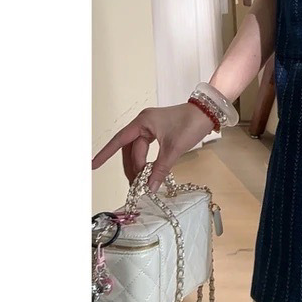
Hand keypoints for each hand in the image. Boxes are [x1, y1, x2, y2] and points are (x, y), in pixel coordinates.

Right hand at [91, 103, 215, 191]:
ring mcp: (151, 127)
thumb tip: (148, 188)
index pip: (120, 141)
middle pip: (129, 149)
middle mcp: (144, 123)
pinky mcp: (159, 130)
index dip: (106, 153)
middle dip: (131, 167)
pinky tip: (147, 172)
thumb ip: (159, 169)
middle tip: (134, 186)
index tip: (93, 164)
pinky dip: (146, 160)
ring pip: (137, 150)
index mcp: (143, 122)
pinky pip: (146, 148)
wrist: (209, 112)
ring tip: (141, 182)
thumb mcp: (174, 149)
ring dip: (138, 166)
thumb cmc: (191, 124)